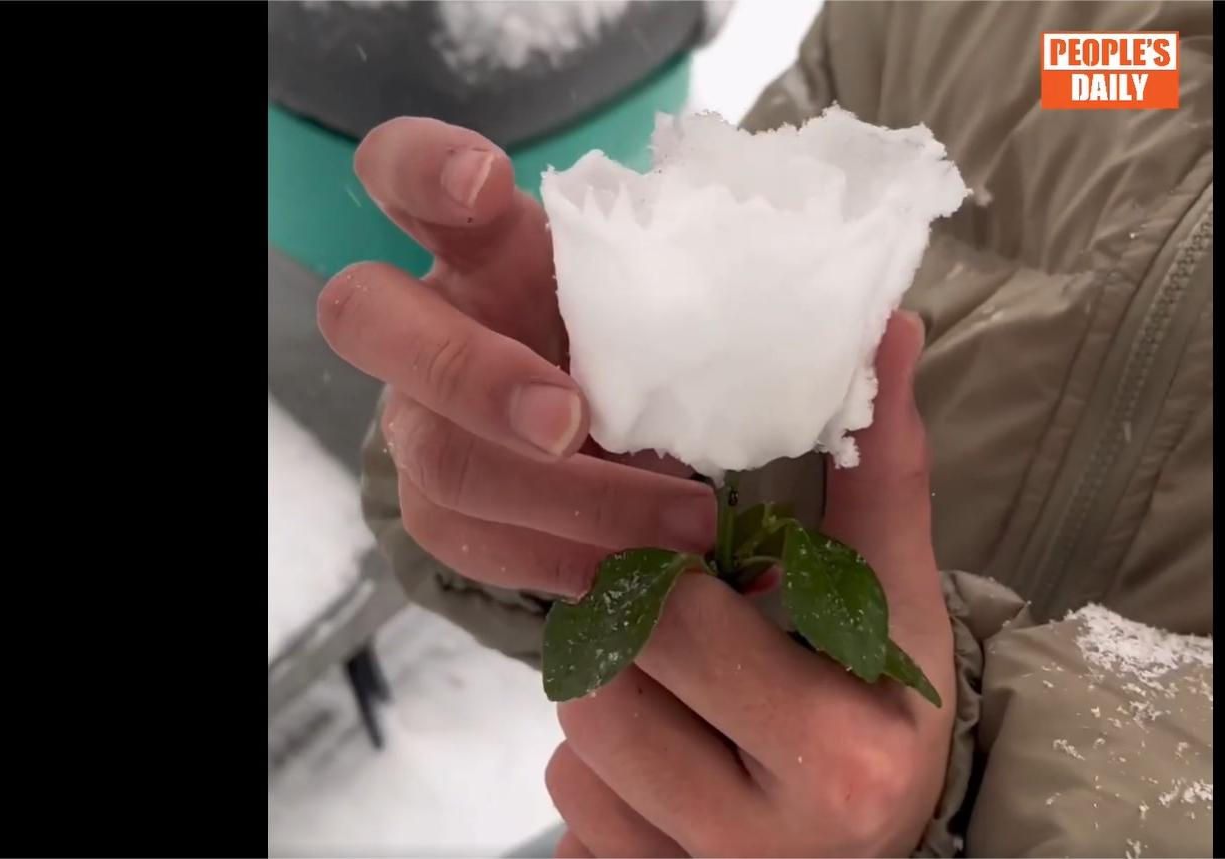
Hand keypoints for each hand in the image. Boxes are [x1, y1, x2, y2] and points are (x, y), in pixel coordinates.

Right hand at [318, 118, 715, 598]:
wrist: (614, 434)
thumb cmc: (646, 338)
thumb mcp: (665, 300)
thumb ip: (700, 293)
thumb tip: (855, 324)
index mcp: (483, 244)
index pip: (403, 172)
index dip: (424, 168)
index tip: (487, 182)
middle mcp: (427, 320)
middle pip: (368, 320)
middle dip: (469, 372)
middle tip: (570, 421)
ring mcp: (418, 418)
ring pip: (437, 459)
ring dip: (564, 500)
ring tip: (688, 523)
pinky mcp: (436, 505)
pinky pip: (471, 543)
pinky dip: (565, 560)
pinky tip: (642, 570)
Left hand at [546, 313, 956, 857]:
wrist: (880, 857)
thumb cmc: (886, 714)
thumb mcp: (899, 605)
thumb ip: (884, 476)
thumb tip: (895, 328)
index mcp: (837, 750)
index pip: (680, 618)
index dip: (666, 575)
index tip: (689, 564)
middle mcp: (768, 839)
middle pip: (610, 681)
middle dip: (635, 639)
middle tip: (685, 631)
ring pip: (575, 750)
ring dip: (613, 707)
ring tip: (685, 703)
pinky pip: (568, 817)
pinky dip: (600, 780)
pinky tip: (669, 768)